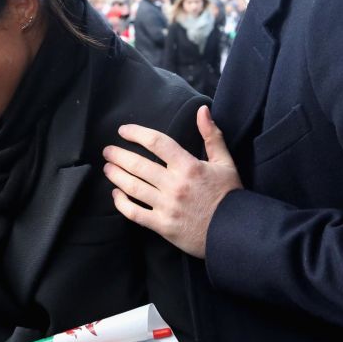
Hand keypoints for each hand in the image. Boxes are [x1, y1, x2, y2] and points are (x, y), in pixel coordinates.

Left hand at [102, 105, 241, 257]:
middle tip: (107, 151)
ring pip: (133, 188)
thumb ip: (212, 135)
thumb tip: (202, 110)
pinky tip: (116, 194)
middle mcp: (175, 185)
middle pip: (138, 165)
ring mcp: (167, 206)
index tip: (123, 131)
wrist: (235, 231)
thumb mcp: (225, 162)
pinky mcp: (162, 226)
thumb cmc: (229, 195)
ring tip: (107, 168)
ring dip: (116, 175)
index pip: (157, 143)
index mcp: (189, 166)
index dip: (136, 134)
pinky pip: (135, 213)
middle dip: (118, 155)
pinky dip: (121, 203)